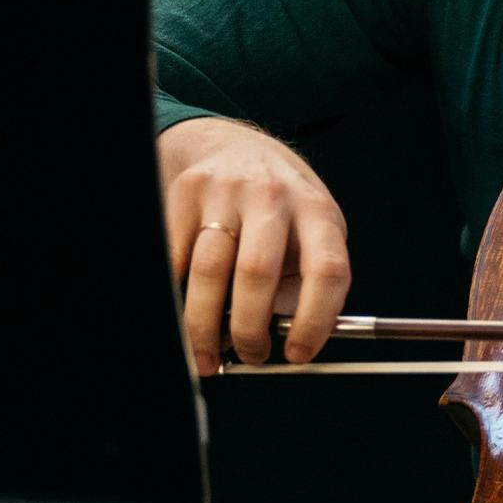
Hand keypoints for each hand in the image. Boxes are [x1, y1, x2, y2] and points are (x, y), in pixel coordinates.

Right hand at [158, 116, 351, 374]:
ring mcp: (225, 192)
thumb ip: (303, 280)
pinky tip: (183, 318)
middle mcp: (272, 196)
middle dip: (249, 329)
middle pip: (257, 273)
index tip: (298, 355)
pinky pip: (175, 261)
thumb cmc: (278, 205)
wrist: (230, 147)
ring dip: (204, 327)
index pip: (327, 270)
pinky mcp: (184, 193)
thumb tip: (284, 343)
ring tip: (208, 354)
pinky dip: (177, 298)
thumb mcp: (310, 230)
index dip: (315, 320)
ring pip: (208, 271)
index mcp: (316, 210)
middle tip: (249, 356)